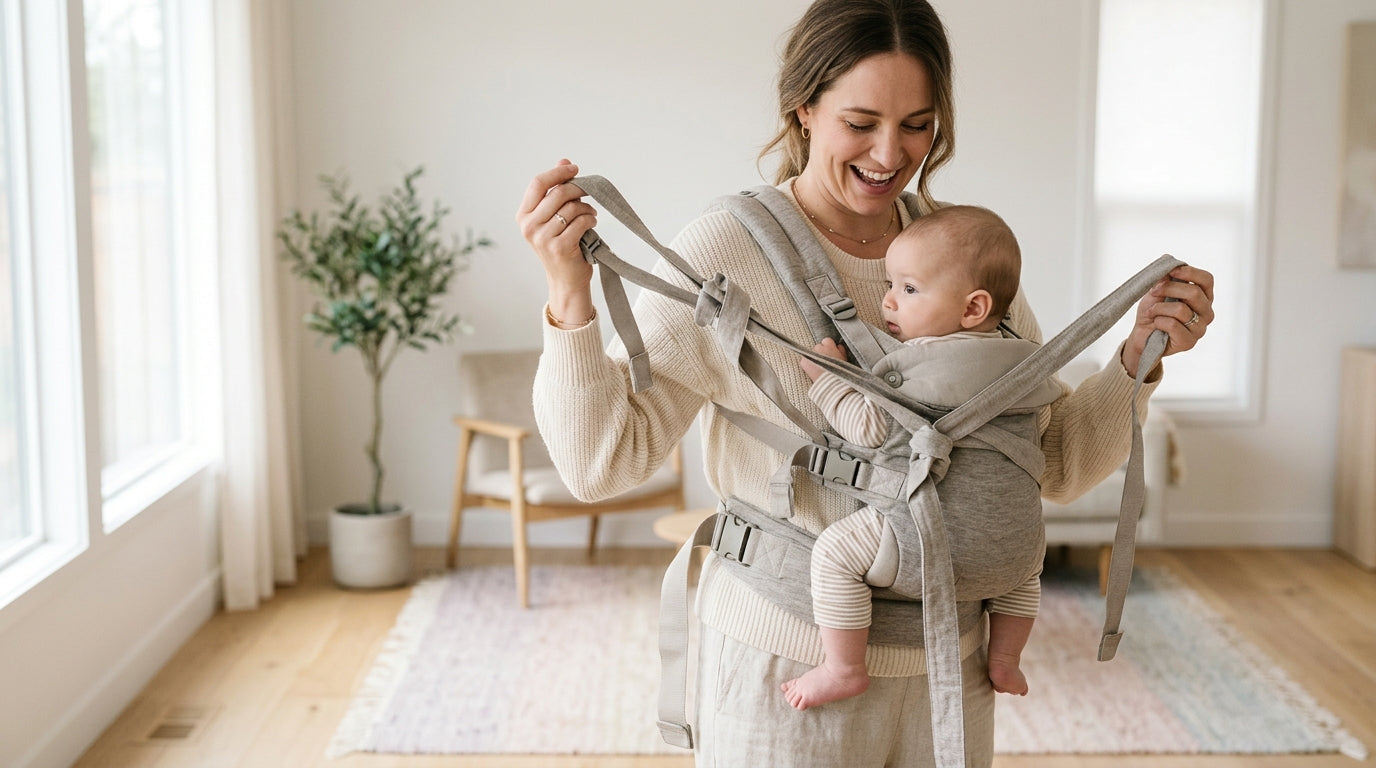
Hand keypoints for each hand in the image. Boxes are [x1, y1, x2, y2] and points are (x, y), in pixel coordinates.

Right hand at [516, 159, 599, 324]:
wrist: (565, 280)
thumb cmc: (561, 245)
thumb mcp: (553, 217)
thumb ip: (556, 190)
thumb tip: (564, 161)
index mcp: (523, 216)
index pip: (538, 183)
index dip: (558, 172)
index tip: (574, 168)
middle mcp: (529, 227)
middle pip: (558, 193)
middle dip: (578, 189)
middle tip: (589, 193)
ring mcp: (543, 238)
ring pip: (572, 207)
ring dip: (586, 207)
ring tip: (590, 214)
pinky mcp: (560, 247)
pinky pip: (581, 222)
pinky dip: (591, 219)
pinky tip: (591, 224)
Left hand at [800, 338, 848, 381]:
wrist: (832, 384)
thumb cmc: (841, 372)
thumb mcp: (844, 358)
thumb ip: (840, 350)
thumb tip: (837, 346)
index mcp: (829, 345)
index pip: (827, 340)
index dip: (829, 347)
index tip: (830, 354)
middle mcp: (818, 347)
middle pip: (818, 347)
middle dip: (821, 352)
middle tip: (825, 362)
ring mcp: (810, 354)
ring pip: (811, 353)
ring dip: (814, 358)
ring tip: (819, 367)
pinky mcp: (803, 362)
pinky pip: (805, 360)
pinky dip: (808, 364)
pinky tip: (813, 370)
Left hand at [1120, 264, 1214, 377]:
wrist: (1141, 336)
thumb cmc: (1153, 312)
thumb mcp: (1157, 290)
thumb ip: (1165, 278)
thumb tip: (1170, 265)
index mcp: (1203, 297)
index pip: (1207, 279)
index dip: (1190, 272)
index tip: (1172, 271)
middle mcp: (1206, 312)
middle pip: (1194, 292)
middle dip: (1169, 288)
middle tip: (1154, 291)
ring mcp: (1200, 328)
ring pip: (1181, 309)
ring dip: (1159, 308)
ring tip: (1152, 311)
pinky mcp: (1189, 342)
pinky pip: (1173, 325)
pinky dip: (1159, 321)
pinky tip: (1156, 324)